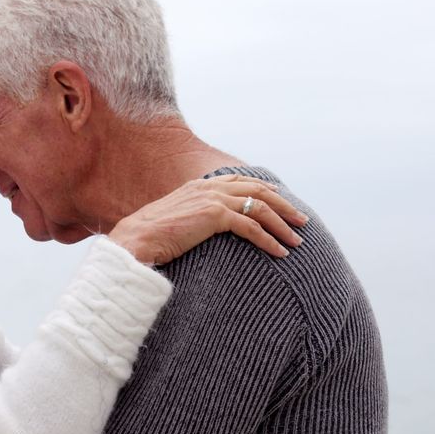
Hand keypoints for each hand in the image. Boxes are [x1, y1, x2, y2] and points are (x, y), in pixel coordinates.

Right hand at [107, 175, 308, 265]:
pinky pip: (251, 226)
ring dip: (283, 224)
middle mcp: (208, 188)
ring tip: (297, 240)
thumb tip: (197, 230)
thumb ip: (189, 218)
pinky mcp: (214, 216)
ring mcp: (212, 199)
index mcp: (198, 186)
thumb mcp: (171, 221)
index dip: (263, 190)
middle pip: (258, 190)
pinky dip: (269, 240)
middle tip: (301, 220)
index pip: (240, 181)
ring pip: (260, 207)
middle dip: (283, 204)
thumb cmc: (146, 238)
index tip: (280, 202)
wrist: (134, 241)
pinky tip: (280, 252)